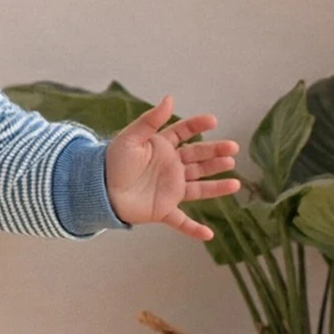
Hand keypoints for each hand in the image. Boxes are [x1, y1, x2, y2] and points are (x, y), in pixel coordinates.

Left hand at [105, 94, 240, 240]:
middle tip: (232, 149)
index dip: (198, 126)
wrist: (97, 190)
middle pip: (198, 159)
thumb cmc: (112, 162)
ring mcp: (169, 189)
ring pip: (199, 187)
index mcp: (161, 148)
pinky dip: (193, 230)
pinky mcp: (162, 209)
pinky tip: (209, 235)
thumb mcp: (131, 138)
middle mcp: (170, 167)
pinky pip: (181, 221)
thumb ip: (151, 120)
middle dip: (216, 154)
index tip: (212, 121)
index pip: (184, 133)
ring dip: (216, 186)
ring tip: (235, 182)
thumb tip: (170, 98)